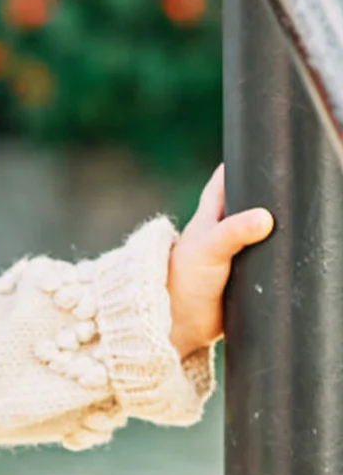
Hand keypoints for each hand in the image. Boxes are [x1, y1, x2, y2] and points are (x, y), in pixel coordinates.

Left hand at [167, 164, 273, 359]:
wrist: (179, 324)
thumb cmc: (184, 280)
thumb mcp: (208, 249)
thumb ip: (234, 232)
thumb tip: (265, 218)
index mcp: (209, 216)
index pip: (224, 179)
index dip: (239, 163)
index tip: (260, 150)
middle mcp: (222, 231)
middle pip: (248, 203)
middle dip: (265, 195)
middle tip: (290, 185)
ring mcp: (234, 253)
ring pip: (259, 231)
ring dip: (274, 227)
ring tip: (296, 217)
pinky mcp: (245, 275)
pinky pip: (265, 258)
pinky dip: (275, 255)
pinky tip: (292, 251)